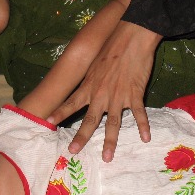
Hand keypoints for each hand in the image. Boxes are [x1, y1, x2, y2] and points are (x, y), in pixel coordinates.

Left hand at [47, 20, 161, 160]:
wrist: (131, 37)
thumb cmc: (113, 44)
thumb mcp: (94, 61)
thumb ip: (91, 76)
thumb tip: (87, 82)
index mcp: (89, 85)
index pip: (71, 102)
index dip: (60, 112)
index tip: (48, 122)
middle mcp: (101, 94)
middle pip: (89, 120)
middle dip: (81, 137)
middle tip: (73, 152)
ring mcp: (118, 96)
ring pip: (113, 124)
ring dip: (110, 142)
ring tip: (107, 157)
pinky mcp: (135, 94)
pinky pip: (139, 114)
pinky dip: (143, 126)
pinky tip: (145, 138)